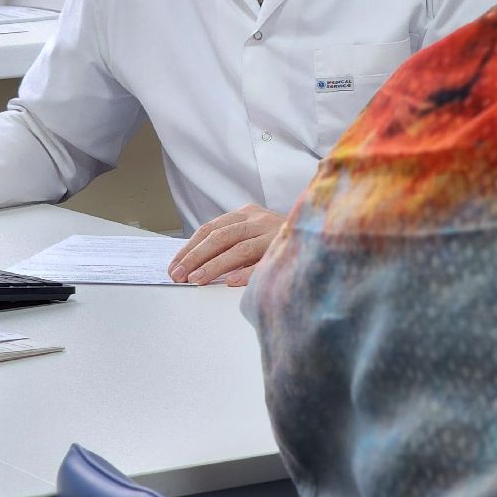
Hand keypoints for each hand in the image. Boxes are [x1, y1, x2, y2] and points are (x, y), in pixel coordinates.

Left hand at [167, 204, 284, 286]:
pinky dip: (247, 273)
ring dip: (215, 265)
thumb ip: (231, 242)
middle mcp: (260, 219)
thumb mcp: (254, 233)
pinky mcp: (288, 248)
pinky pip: (264, 263)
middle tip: (179, 276)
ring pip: (239, 249)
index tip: (174, 266)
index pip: (210, 228)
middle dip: (195, 257)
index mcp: (248, 213)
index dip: (189, 248)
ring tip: (197, 280)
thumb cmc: (280, 240)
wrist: (322, 234)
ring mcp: (275, 233)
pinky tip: (232, 282)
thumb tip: (194, 264)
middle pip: (220, 237)